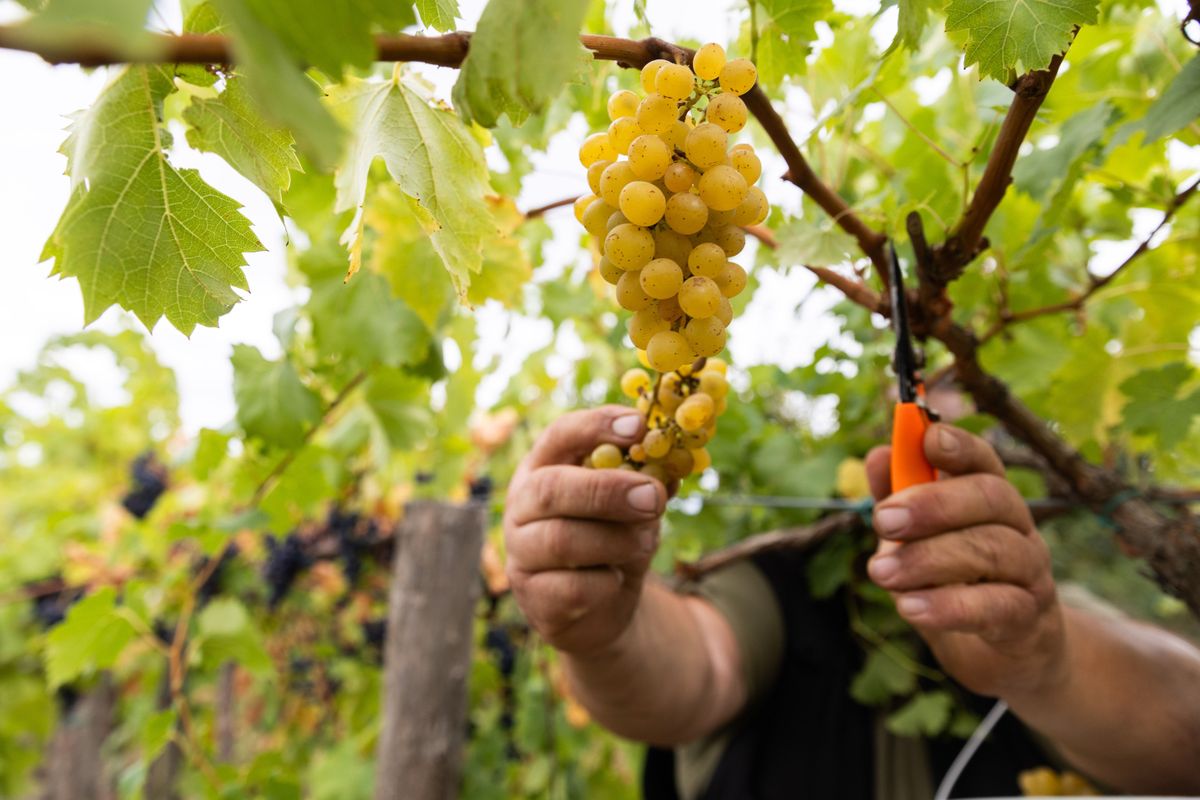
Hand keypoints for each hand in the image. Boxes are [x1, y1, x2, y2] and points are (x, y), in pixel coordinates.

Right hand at [504, 407, 666, 655]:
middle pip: (551, 488)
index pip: (559, 435)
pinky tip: (615, 580)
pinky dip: (606, 583)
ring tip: (646, 541)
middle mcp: (522, 505)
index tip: (638, 426)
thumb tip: (673, 465)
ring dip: (617, 540)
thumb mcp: (634, 507)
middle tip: (653, 497)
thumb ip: (648, 484)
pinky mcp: (533, 598)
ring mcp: (521, 553)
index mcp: (544, 467)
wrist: (600, 607)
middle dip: (607, 490)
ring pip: (563, 540)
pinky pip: (573, 588)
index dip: (596, 426)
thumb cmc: (613, 540)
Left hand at [864, 424, 1066, 699]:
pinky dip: (950, 606)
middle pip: (992, 497)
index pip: (983, 460)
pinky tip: (910, 608)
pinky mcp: (1029, 619)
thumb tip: (879, 456)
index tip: (927, 439)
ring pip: (993, 550)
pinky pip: (997, 606)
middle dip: (934, 503)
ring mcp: (1030, 572)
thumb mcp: (915, 537)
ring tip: (881, 572)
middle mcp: (1017, 527)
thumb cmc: (951, 579)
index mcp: (989, 498)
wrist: (998, 652)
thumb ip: (896, 497)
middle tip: (883, 520)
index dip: (960, 445)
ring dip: (929, 559)